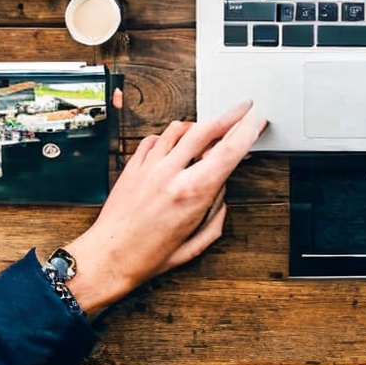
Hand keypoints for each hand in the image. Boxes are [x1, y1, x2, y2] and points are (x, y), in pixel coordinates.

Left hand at [64, 101, 265, 315]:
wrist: (108, 257)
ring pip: (180, 128)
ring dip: (198, 125)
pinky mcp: (133, 166)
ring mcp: (150, 166)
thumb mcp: (195, 245)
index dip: (248, 129)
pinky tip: (174, 143)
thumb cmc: (148, 257)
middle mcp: (171, 174)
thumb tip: (221, 195)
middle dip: (231, 114)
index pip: (229, 150)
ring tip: (208, 128)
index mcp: (192, 193)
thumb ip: (216, 217)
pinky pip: (154, 138)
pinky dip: (168, 136)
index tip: (257, 121)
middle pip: (207, 129)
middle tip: (242, 108)